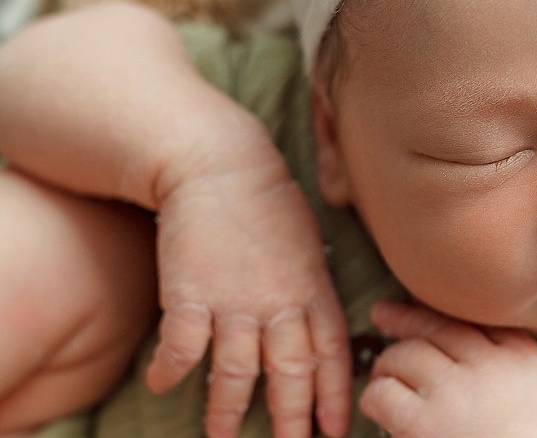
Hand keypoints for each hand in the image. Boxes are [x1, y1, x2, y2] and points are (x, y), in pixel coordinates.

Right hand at [145, 161, 350, 437]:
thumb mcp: (308, 245)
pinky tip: (161, 386)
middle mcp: (280, 303)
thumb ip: (313, 288)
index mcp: (313, 290)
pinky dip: (172, 372)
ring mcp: (236, 301)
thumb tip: (316, 324)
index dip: (335, 396)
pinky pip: (182, 348)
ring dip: (229, 412)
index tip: (334, 429)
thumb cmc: (268, 202)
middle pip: (292, 374)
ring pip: (238, 373)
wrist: (220, 165)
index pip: (332, 355)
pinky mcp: (191, 294)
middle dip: (293, 420)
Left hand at [360, 302, 536, 437]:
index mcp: (525, 360)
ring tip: (383, 376)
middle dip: (405, 318)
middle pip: (438, 326)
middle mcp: (491, 367)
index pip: (478, 318)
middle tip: (383, 313)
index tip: (424, 305)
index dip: (443, 309)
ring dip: (388, 364)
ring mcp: (456, 392)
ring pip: (405, 354)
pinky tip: (379, 407)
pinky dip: (376, 397)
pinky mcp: (424, 423)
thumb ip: (517, 364)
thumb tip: (478, 339)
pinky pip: (384, 392)